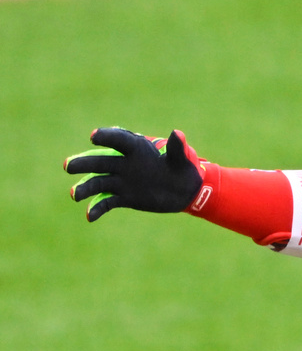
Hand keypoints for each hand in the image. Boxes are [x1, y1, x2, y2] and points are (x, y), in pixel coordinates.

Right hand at [64, 127, 204, 221]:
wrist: (184, 191)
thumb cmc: (184, 169)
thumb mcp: (182, 159)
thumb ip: (177, 148)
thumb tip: (177, 133)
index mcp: (138, 149)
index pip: (119, 140)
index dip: (107, 137)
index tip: (94, 137)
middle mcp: (125, 163)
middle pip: (101, 161)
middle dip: (85, 163)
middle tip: (69, 166)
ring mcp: (122, 181)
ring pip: (98, 181)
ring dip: (85, 187)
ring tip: (74, 194)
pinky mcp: (123, 197)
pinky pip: (106, 202)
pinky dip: (97, 208)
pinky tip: (90, 216)